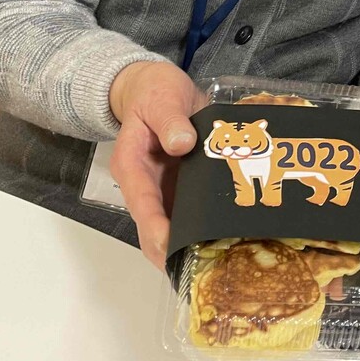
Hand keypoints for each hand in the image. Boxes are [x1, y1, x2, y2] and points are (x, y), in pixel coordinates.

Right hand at [108, 60, 201, 269]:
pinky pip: (189, 214)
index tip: (170, 248)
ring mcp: (162, 191)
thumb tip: (181, 143)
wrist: (156, 90)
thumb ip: (170, 119)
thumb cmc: (155, 93)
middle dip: (172, 251)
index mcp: (132, 165)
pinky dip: (203, 229)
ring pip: (171, 227)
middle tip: (202, 270)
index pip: (141, 203)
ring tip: (219, 264)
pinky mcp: (179, 189)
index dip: (155, 228)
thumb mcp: (162, 98)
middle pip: (153, 228)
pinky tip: (227, 241)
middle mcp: (144, 186)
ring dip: (189, 246)